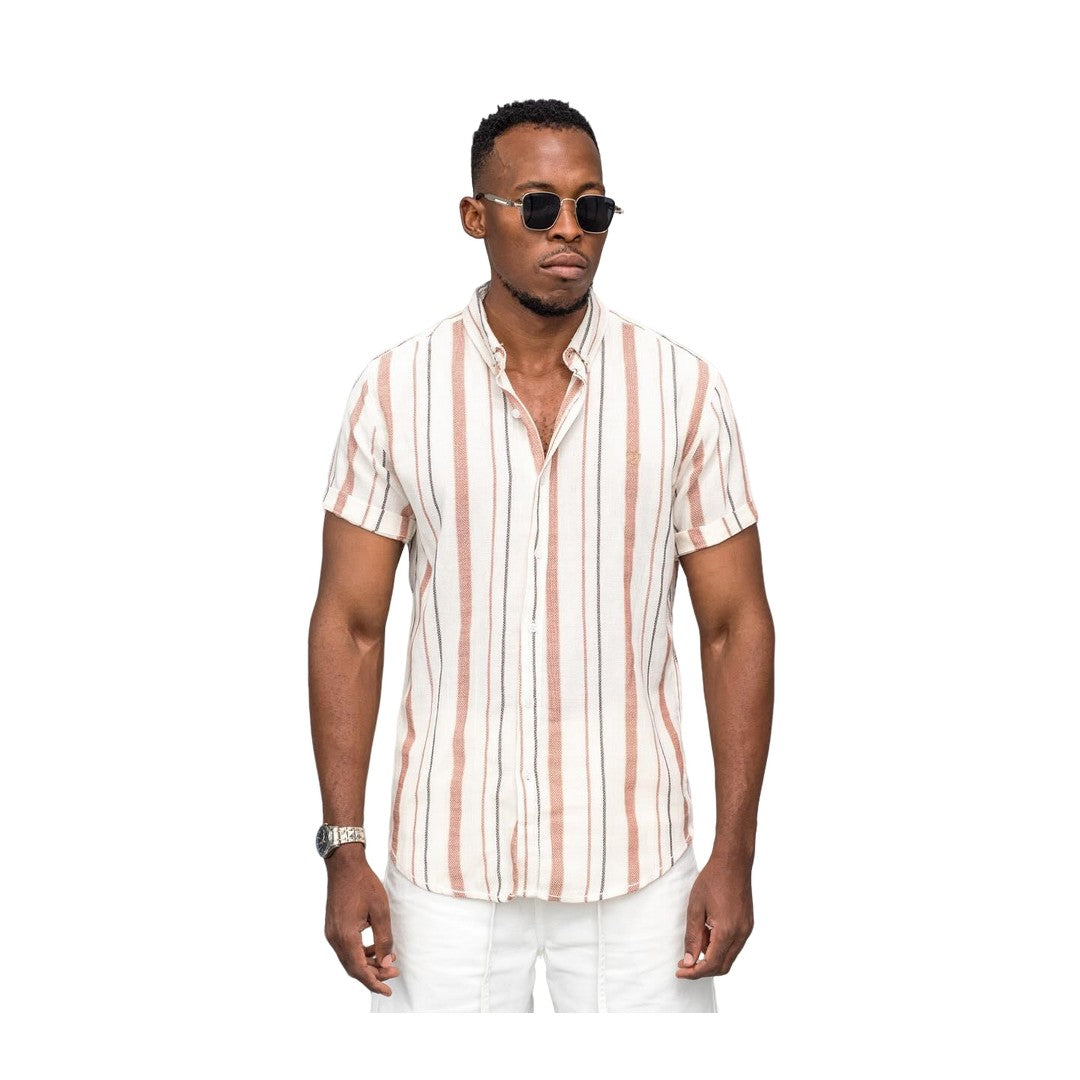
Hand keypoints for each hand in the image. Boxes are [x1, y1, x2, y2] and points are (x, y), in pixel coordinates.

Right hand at [324, 847, 400, 995]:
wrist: (344, 865)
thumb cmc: (364, 884)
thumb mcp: (380, 911)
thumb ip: (384, 939)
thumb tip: (386, 962)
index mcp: (345, 936)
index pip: (359, 970)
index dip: (374, 982)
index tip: (388, 990)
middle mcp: (334, 938)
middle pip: (353, 967)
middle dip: (373, 974)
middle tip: (394, 972)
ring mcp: (331, 933)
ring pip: (349, 959)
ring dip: (367, 963)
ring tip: (387, 961)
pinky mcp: (332, 927)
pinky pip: (346, 948)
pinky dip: (360, 953)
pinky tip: (374, 948)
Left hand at [676, 854, 753, 979]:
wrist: (733, 861)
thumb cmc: (712, 879)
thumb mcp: (695, 908)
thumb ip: (692, 936)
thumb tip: (689, 961)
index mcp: (727, 931)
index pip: (711, 964)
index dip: (694, 972)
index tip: (680, 971)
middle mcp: (741, 934)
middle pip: (723, 966)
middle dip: (703, 970)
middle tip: (684, 964)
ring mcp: (746, 929)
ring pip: (729, 957)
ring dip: (711, 958)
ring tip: (694, 944)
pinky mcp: (747, 924)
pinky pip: (734, 946)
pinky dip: (719, 948)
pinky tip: (707, 935)